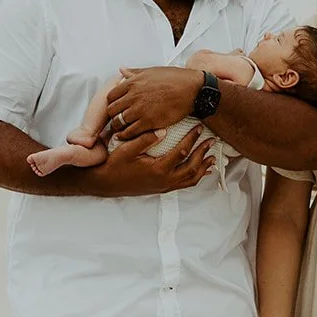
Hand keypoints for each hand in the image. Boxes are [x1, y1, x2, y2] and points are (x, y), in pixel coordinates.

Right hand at [81, 128, 212, 196]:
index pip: (182, 152)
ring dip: (202, 168)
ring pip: (190, 180)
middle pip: (192, 167)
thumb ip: (145, 139)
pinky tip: (199, 171)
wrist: (104, 183)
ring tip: (212, 158)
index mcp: (158, 169)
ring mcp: (164, 186)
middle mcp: (164, 180)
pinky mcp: (161, 189)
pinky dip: (194, 177)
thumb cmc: (114, 165)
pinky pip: (183, 184)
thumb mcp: (127, 149)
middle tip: (212, 141)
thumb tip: (163, 130)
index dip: (192, 139)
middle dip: (203, 153)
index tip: (199, 128)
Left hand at [107, 67, 200, 137]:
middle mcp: (133, 96)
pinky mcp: (148, 122)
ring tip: (122, 130)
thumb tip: (121, 69)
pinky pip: (129, 132)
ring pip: (118, 122)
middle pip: (112, 110)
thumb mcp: (152, 71)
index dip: (112, 103)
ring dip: (119, 127)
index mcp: (132, 83)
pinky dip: (126, 136)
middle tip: (118, 120)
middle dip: (113, 116)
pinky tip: (129, 136)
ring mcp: (139, 110)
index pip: (111, 96)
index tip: (117, 108)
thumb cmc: (175, 79)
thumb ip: (134, 72)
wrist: (192, 90)